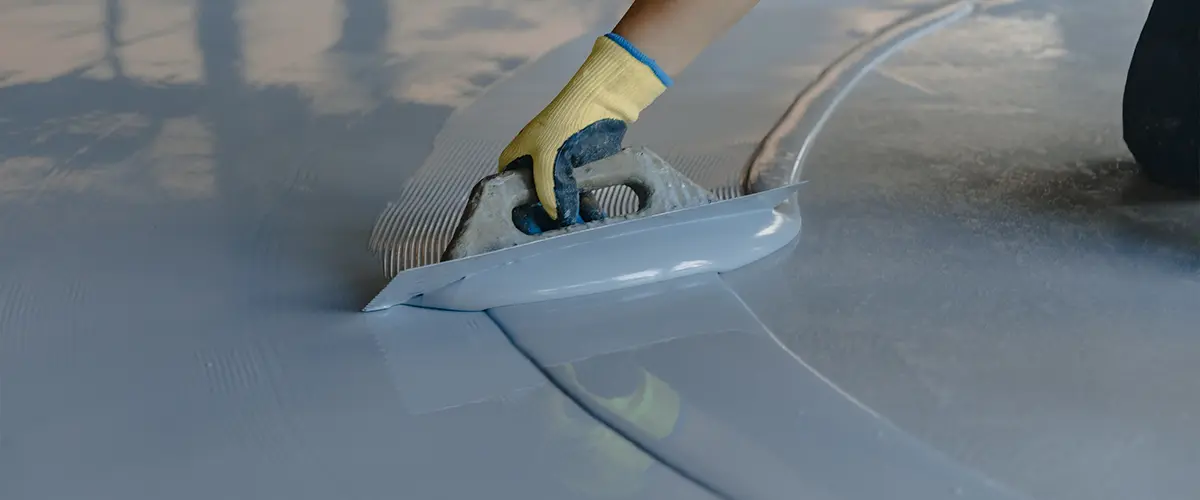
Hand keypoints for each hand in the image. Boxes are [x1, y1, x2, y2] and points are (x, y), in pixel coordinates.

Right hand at [498, 33, 671, 231]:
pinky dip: (583, 205)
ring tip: (577, 229)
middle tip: (554, 235)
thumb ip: (548, 192)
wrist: (601, 102)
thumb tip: (556, 218)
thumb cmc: (565, 123)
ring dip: (567, 213)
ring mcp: (556, 167)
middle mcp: (533, 164)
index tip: (529, 229)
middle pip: (534, 200)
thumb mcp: (549, 160)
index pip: (508, 192)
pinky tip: (591, 217)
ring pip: (558, 198)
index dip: (517, 211)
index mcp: (515, 158)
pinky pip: (577, 193)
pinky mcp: (578, 169)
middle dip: (545, 217)